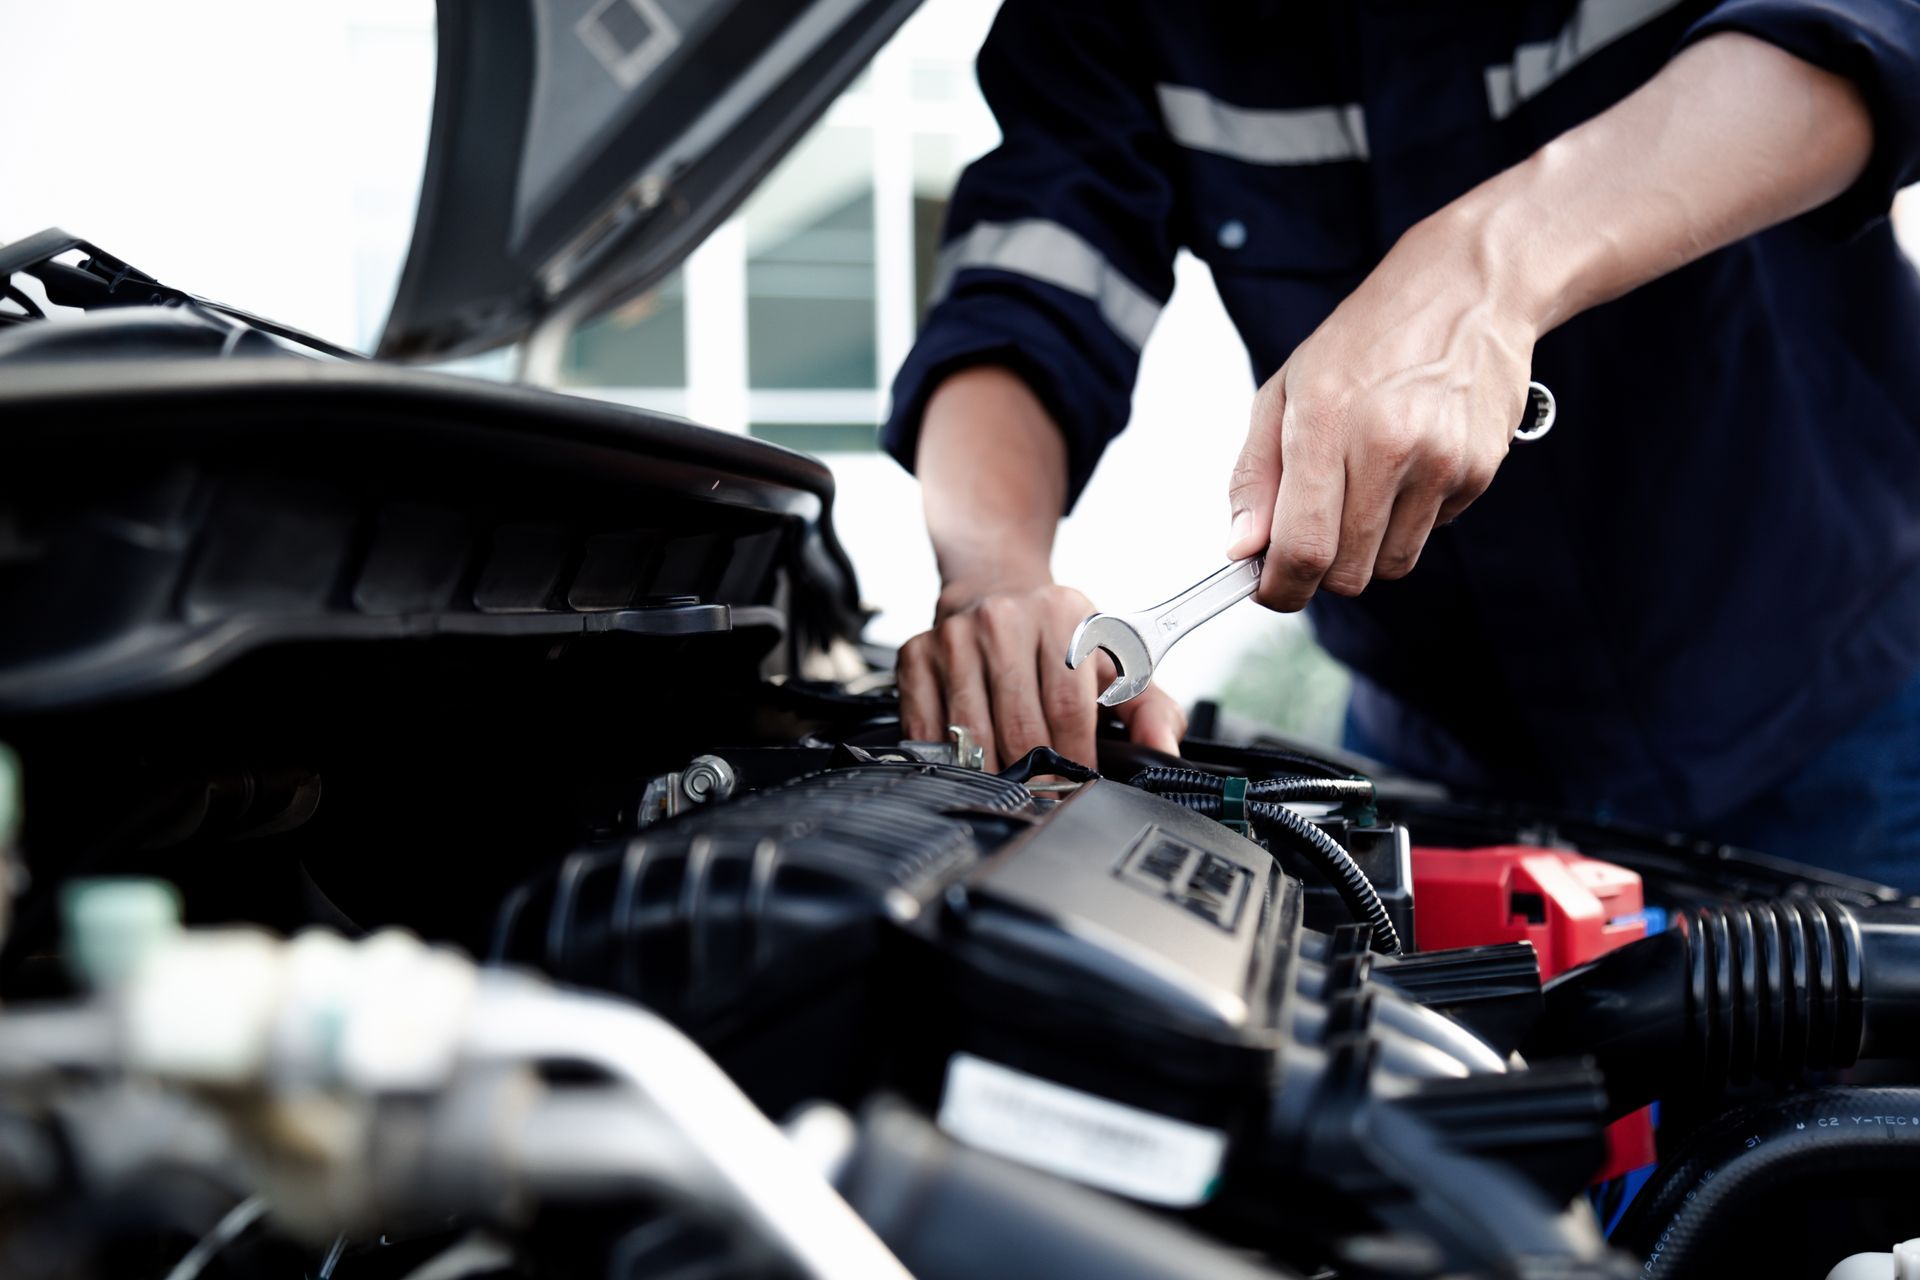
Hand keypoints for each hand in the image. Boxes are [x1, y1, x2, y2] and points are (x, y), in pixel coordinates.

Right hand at [896, 582, 1185, 770]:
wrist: (995, 589)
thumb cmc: (1061, 638)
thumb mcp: (1115, 661)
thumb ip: (1150, 709)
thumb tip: (1163, 754)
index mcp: (1062, 613)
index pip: (1068, 708)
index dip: (1076, 758)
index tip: (1079, 783)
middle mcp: (1003, 619)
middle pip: (1020, 728)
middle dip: (1036, 774)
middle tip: (1047, 792)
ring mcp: (954, 637)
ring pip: (973, 737)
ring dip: (993, 773)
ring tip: (1011, 779)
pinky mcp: (916, 656)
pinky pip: (929, 732)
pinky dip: (949, 760)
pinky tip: (968, 760)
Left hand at [1225, 210, 1538, 609]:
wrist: (1467, 289)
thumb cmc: (1364, 341)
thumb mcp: (1285, 391)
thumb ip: (1255, 475)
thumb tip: (1241, 549)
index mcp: (1327, 422)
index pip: (1302, 548)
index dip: (1280, 588)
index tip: (1268, 587)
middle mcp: (1389, 445)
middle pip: (1347, 573)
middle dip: (1320, 570)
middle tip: (1312, 532)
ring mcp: (1442, 461)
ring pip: (1391, 565)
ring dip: (1367, 547)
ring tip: (1364, 486)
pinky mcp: (1480, 471)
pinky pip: (1429, 533)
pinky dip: (1410, 517)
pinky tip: (1408, 464)